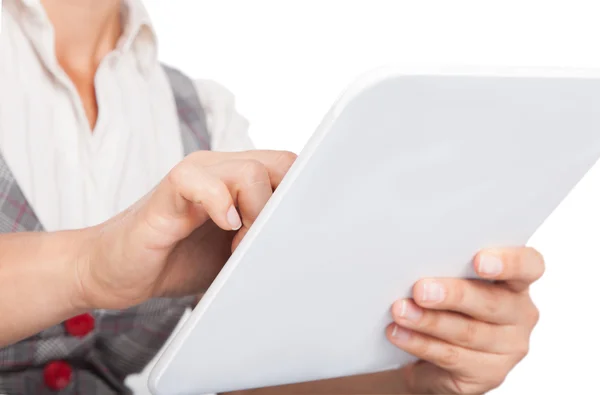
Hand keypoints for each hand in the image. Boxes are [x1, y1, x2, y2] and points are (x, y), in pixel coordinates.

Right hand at [74, 150, 295, 309]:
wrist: (117, 271)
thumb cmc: (177, 261)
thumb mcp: (234, 252)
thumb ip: (264, 238)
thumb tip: (306, 244)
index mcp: (239, 181)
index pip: (290, 170)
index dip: (301, 198)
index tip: (295, 234)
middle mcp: (220, 170)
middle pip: (281, 163)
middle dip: (283, 205)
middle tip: (265, 239)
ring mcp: (194, 177)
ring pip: (250, 170)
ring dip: (256, 213)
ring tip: (238, 244)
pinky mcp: (167, 193)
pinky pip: (197, 179)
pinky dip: (220, 204)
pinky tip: (224, 228)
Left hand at [388, 247, 543, 393]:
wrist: (434, 354)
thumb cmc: (446, 305)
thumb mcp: (451, 281)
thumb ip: (448, 269)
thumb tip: (415, 259)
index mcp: (516, 282)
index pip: (529, 266)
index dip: (509, 262)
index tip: (479, 261)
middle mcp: (520, 314)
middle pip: (491, 302)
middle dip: (453, 295)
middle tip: (421, 290)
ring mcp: (508, 347)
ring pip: (467, 332)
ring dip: (428, 321)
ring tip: (400, 311)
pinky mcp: (488, 373)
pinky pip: (451, 356)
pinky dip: (420, 343)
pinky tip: (399, 333)